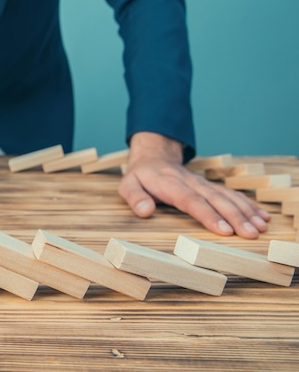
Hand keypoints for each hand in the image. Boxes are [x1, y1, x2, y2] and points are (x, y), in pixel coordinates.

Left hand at [118, 132, 269, 238]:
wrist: (154, 157)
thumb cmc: (140, 176)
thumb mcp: (128, 185)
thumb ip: (135, 197)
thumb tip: (145, 210)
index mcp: (171, 185)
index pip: (192, 201)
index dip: (208, 215)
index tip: (224, 230)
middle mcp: (191, 183)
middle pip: (215, 200)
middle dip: (235, 217)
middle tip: (251, 233)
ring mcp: (203, 184)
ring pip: (227, 196)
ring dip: (246, 211)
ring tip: (261, 227)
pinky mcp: (210, 186)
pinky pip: (231, 194)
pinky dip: (247, 205)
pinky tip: (262, 216)